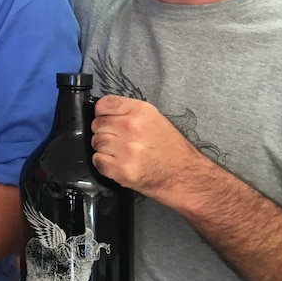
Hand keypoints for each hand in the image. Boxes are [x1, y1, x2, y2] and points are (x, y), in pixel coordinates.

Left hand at [90, 95, 205, 206]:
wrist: (185, 176)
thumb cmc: (171, 148)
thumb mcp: (155, 119)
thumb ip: (129, 112)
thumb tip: (103, 113)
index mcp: (140, 111)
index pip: (104, 104)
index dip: (102, 113)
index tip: (108, 120)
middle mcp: (131, 127)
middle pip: (97, 124)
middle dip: (104, 132)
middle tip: (117, 140)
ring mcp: (125, 149)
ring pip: (96, 142)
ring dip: (104, 148)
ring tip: (120, 153)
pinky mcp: (121, 169)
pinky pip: (97, 160)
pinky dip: (104, 163)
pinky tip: (119, 164)